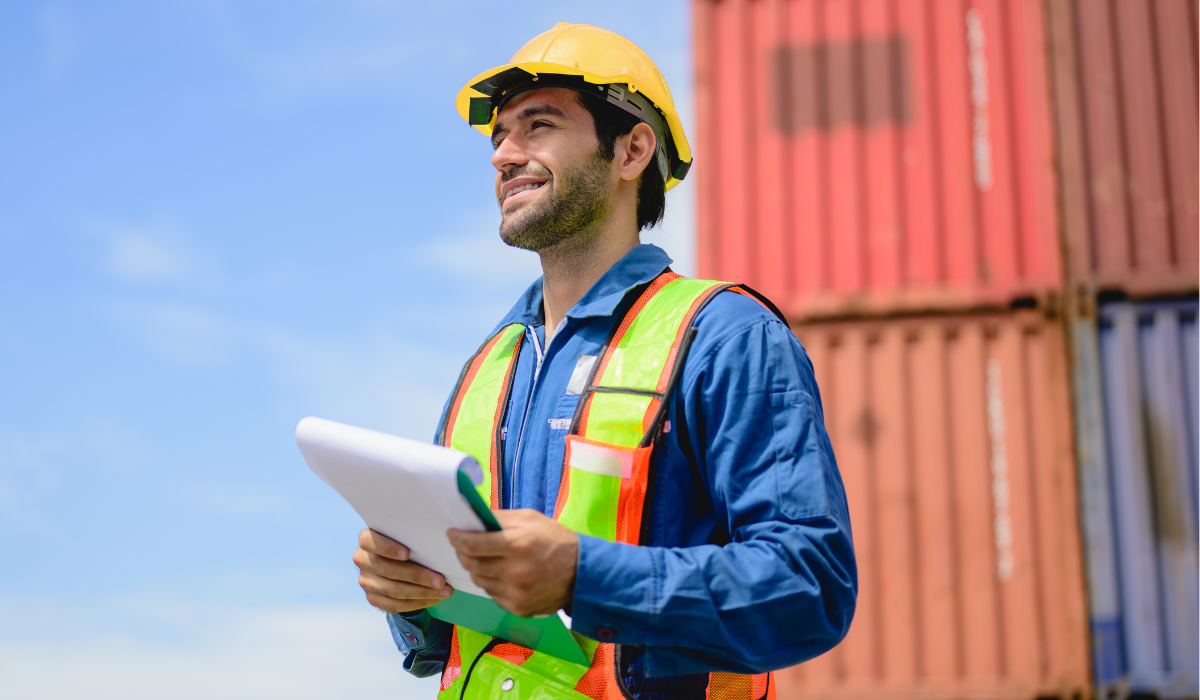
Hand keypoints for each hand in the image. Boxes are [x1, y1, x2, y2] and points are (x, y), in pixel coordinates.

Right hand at [354, 528, 452, 612]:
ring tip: (444, 591)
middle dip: (417, 576)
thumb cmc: (409, 545)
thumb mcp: (409, 538)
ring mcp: (366, 581)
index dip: (387, 548)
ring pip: (393, 590)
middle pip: (387, 569)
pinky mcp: (373, 598)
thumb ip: (414, 537)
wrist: (400, 566)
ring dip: (422, 592)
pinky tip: (434, 599)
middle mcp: (362, 560)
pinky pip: (395, 605)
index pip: (369, 541)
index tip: (408, 553)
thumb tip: (440, 542)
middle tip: (440, 580)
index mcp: (367, 540)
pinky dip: (418, 603)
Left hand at [448, 509, 577, 616]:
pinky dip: (491, 583)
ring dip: (477, 569)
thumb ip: (500, 518)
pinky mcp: (518, 608)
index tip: (453, 534)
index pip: (473, 545)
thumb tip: (473, 519)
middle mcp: (515, 572)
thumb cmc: (556, 541)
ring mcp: (516, 593)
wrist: (582, 573)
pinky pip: (492, 595)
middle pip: (471, 565)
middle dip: (463, 553)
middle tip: (463, 546)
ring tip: (485, 559)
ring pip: (479, 581)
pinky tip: (501, 574)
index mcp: (518, 545)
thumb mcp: (530, 519)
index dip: (458, 539)